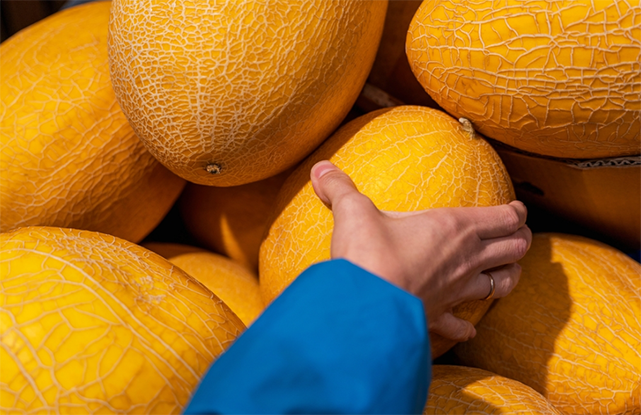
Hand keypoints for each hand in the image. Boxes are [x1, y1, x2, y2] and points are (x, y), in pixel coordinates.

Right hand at [310, 160, 531, 341]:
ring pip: (501, 285)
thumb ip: (340, 188)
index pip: (504, 217)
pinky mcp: (438, 317)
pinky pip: (462, 324)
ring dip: (509, 277)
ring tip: (508, 272)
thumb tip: (320, 169)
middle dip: (521, 240)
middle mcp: (465, 259)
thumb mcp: (353, 211)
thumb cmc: (369, 254)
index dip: (516, 212)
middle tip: (518, 235)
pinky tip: (469, 328)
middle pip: (513, 249)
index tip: (517, 208)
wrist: (365, 307)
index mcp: (454, 227)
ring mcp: (455, 292)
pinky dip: (468, 325)